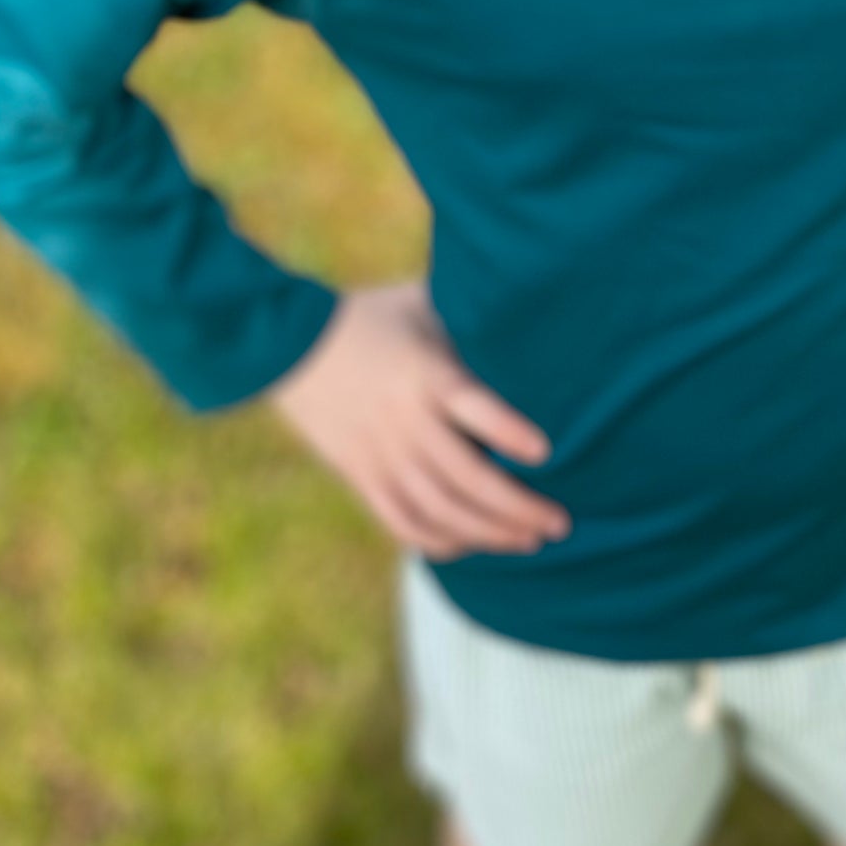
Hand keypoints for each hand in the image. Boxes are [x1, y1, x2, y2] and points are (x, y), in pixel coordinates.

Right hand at [268, 279, 570, 558]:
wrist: (286, 345)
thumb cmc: (370, 316)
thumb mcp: (420, 304)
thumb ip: (468, 315)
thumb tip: (530, 302)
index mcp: (423, 374)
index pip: (472, 407)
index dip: (508, 432)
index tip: (546, 451)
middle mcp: (404, 421)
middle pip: (466, 478)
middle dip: (518, 507)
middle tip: (559, 522)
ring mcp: (380, 455)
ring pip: (441, 511)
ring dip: (490, 532)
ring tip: (530, 539)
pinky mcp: (361, 476)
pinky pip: (404, 523)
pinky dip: (442, 541)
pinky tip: (473, 543)